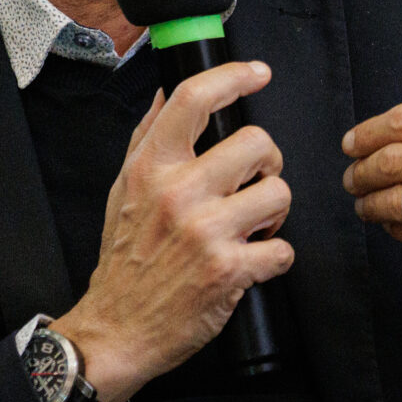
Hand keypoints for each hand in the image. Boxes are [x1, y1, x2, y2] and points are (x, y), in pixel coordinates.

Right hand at [51, 60, 293, 401]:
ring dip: (275, 213)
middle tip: (255, 183)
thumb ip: (148, 138)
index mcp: (152, 168)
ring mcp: (205, 232)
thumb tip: (169, 93)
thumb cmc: (126, 259)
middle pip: (258, 143)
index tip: (257, 73)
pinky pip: (283, 248)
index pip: (193, 99)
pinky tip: (252, 262)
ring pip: (279, 193)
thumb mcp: (124, 190)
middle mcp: (178, 193)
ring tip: (253, 226)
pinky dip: (275, 257)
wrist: (118, 328)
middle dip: (268, 164)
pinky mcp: (229, 271)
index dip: (234, 76)